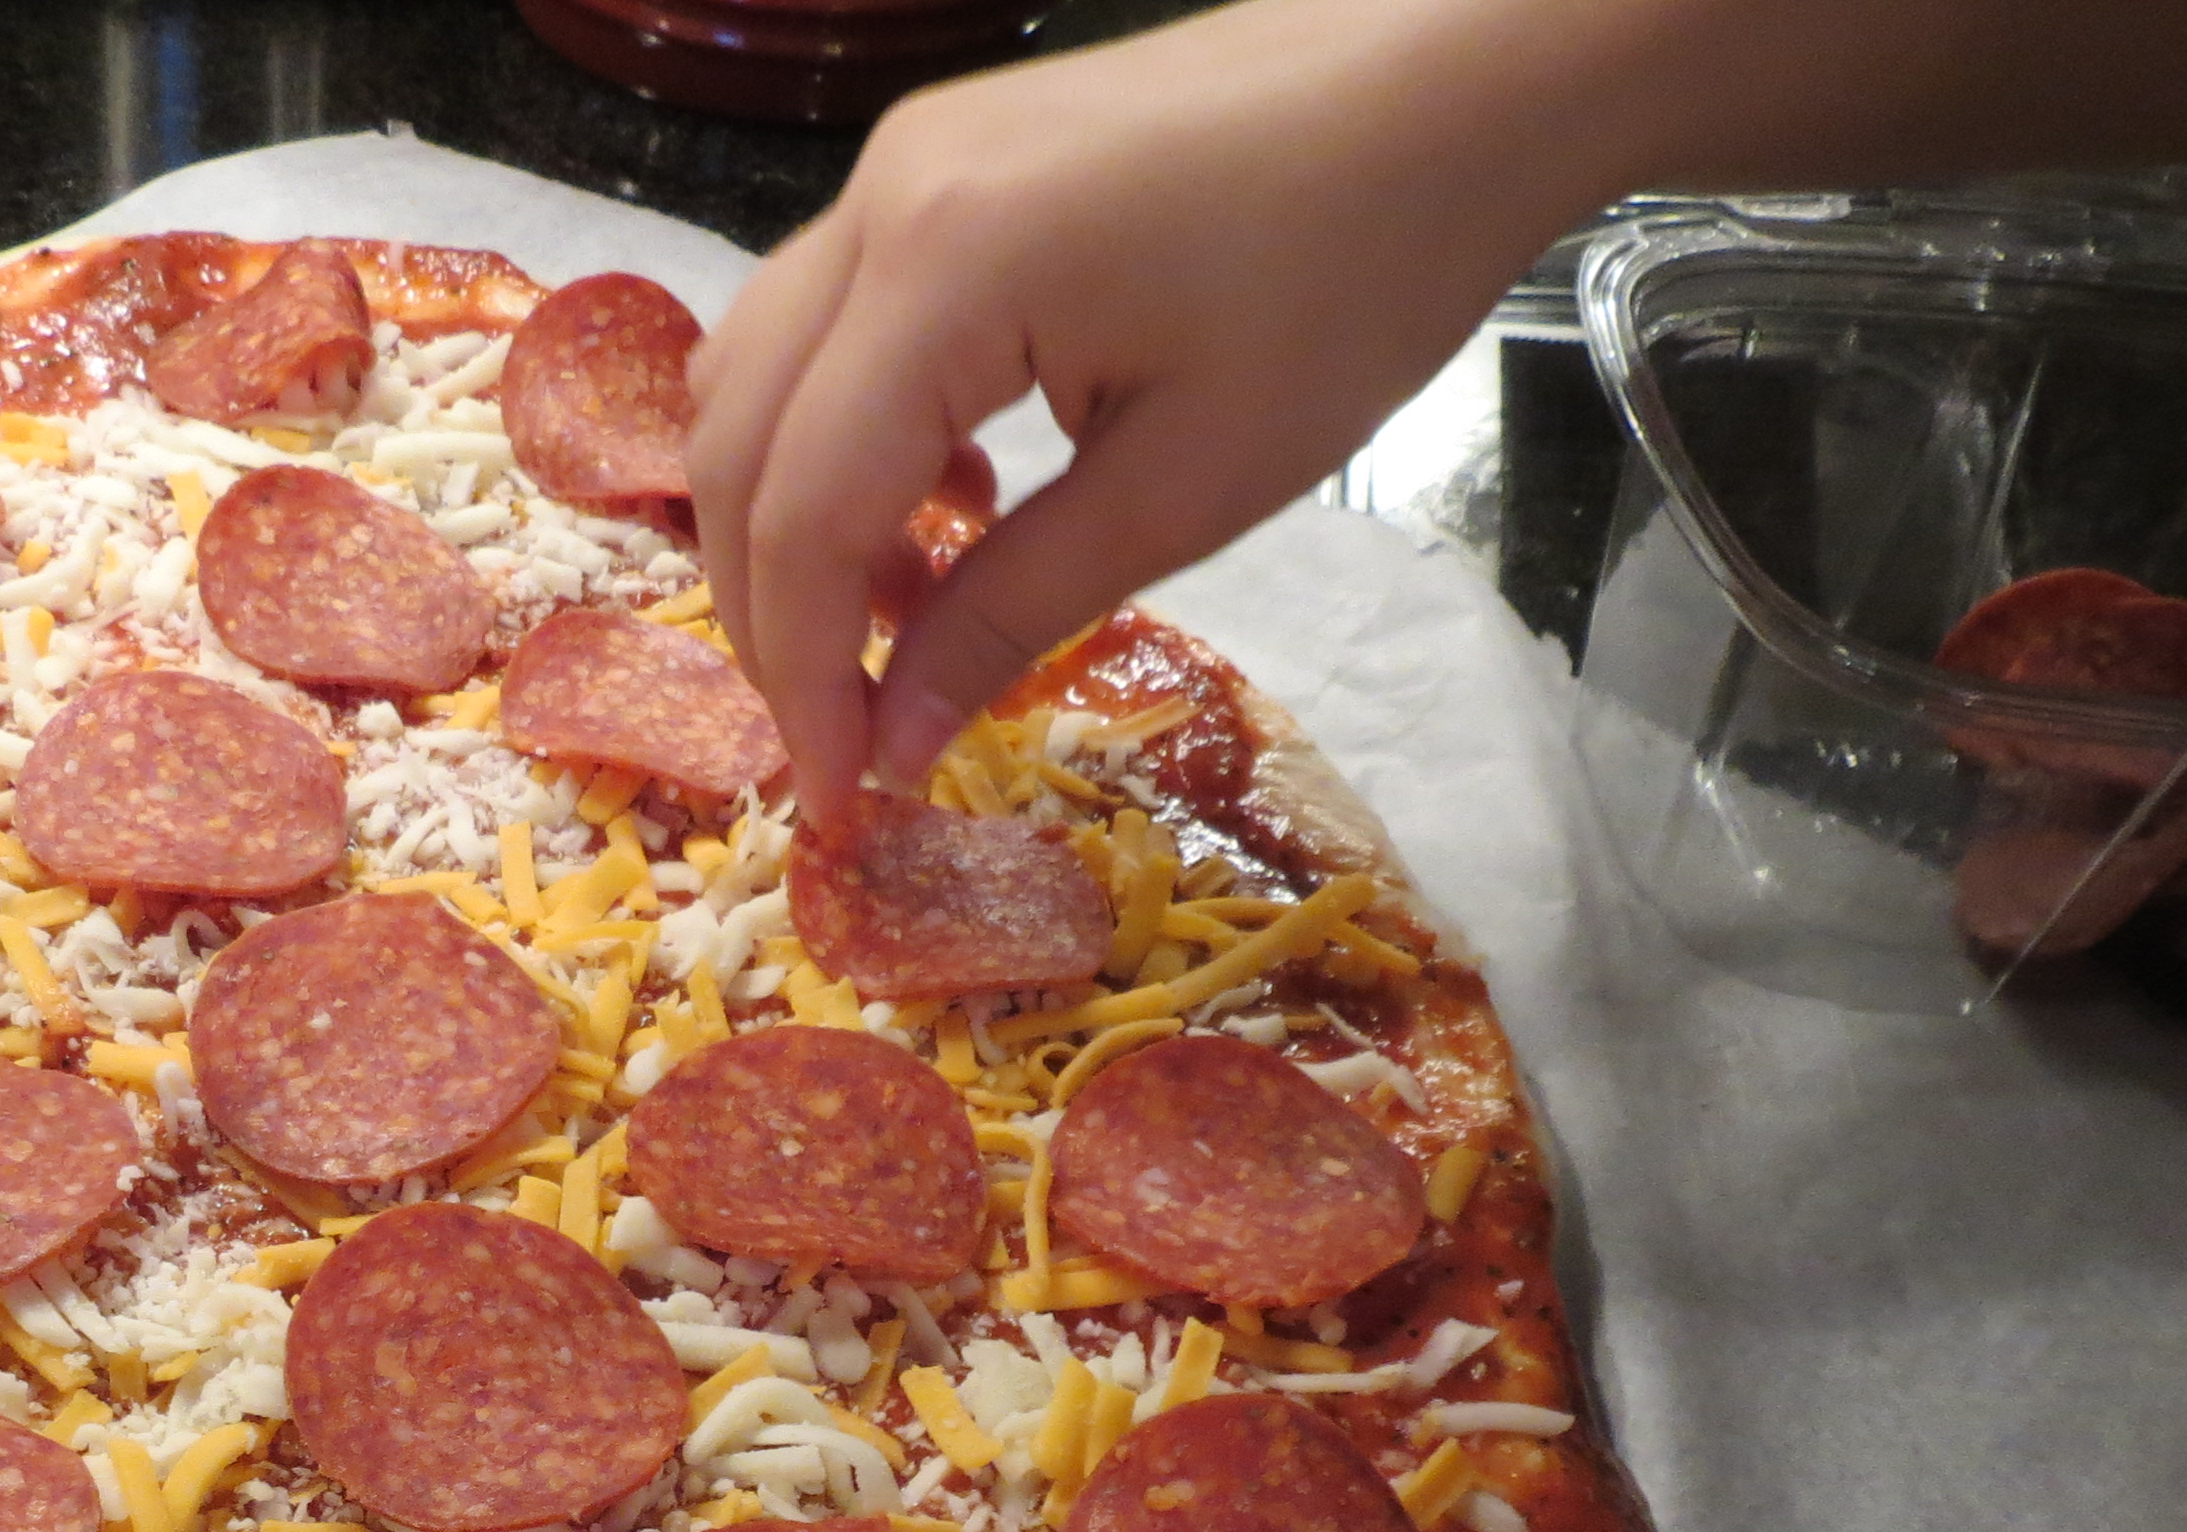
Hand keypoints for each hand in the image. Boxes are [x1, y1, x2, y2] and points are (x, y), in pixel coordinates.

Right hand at [685, 0, 1597, 812]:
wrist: (1448, 83)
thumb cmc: (1355, 275)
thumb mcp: (1189, 483)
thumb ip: (1011, 613)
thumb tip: (891, 746)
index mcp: (943, 270)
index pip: (800, 507)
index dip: (801, 672)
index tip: (836, 793)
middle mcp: (881, 198)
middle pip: (738, 442)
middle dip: (772, 611)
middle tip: (846, 734)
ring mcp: (897, 167)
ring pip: (755, 376)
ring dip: (792, 521)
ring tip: (901, 626)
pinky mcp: (936, 166)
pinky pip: (825, 323)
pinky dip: (840, 437)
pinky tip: (951, 507)